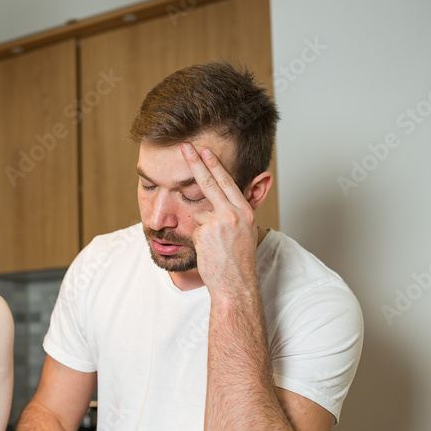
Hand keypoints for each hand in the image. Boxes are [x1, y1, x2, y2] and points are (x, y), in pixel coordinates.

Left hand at [180, 143, 260, 293]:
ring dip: (203, 229)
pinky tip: (209, 250)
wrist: (235, 283)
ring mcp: (218, 222)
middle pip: (209, 183)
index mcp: (245, 211)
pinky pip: (194, 230)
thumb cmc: (238, 260)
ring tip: (216, 246)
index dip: (214, 165)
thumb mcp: (243, 232)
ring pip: (199, 214)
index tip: (205, 151)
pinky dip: (198, 239)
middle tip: (185, 147)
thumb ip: (232, 214)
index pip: (227, 182)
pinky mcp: (204, 233)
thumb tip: (211, 204)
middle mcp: (233, 213)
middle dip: (195, 163)